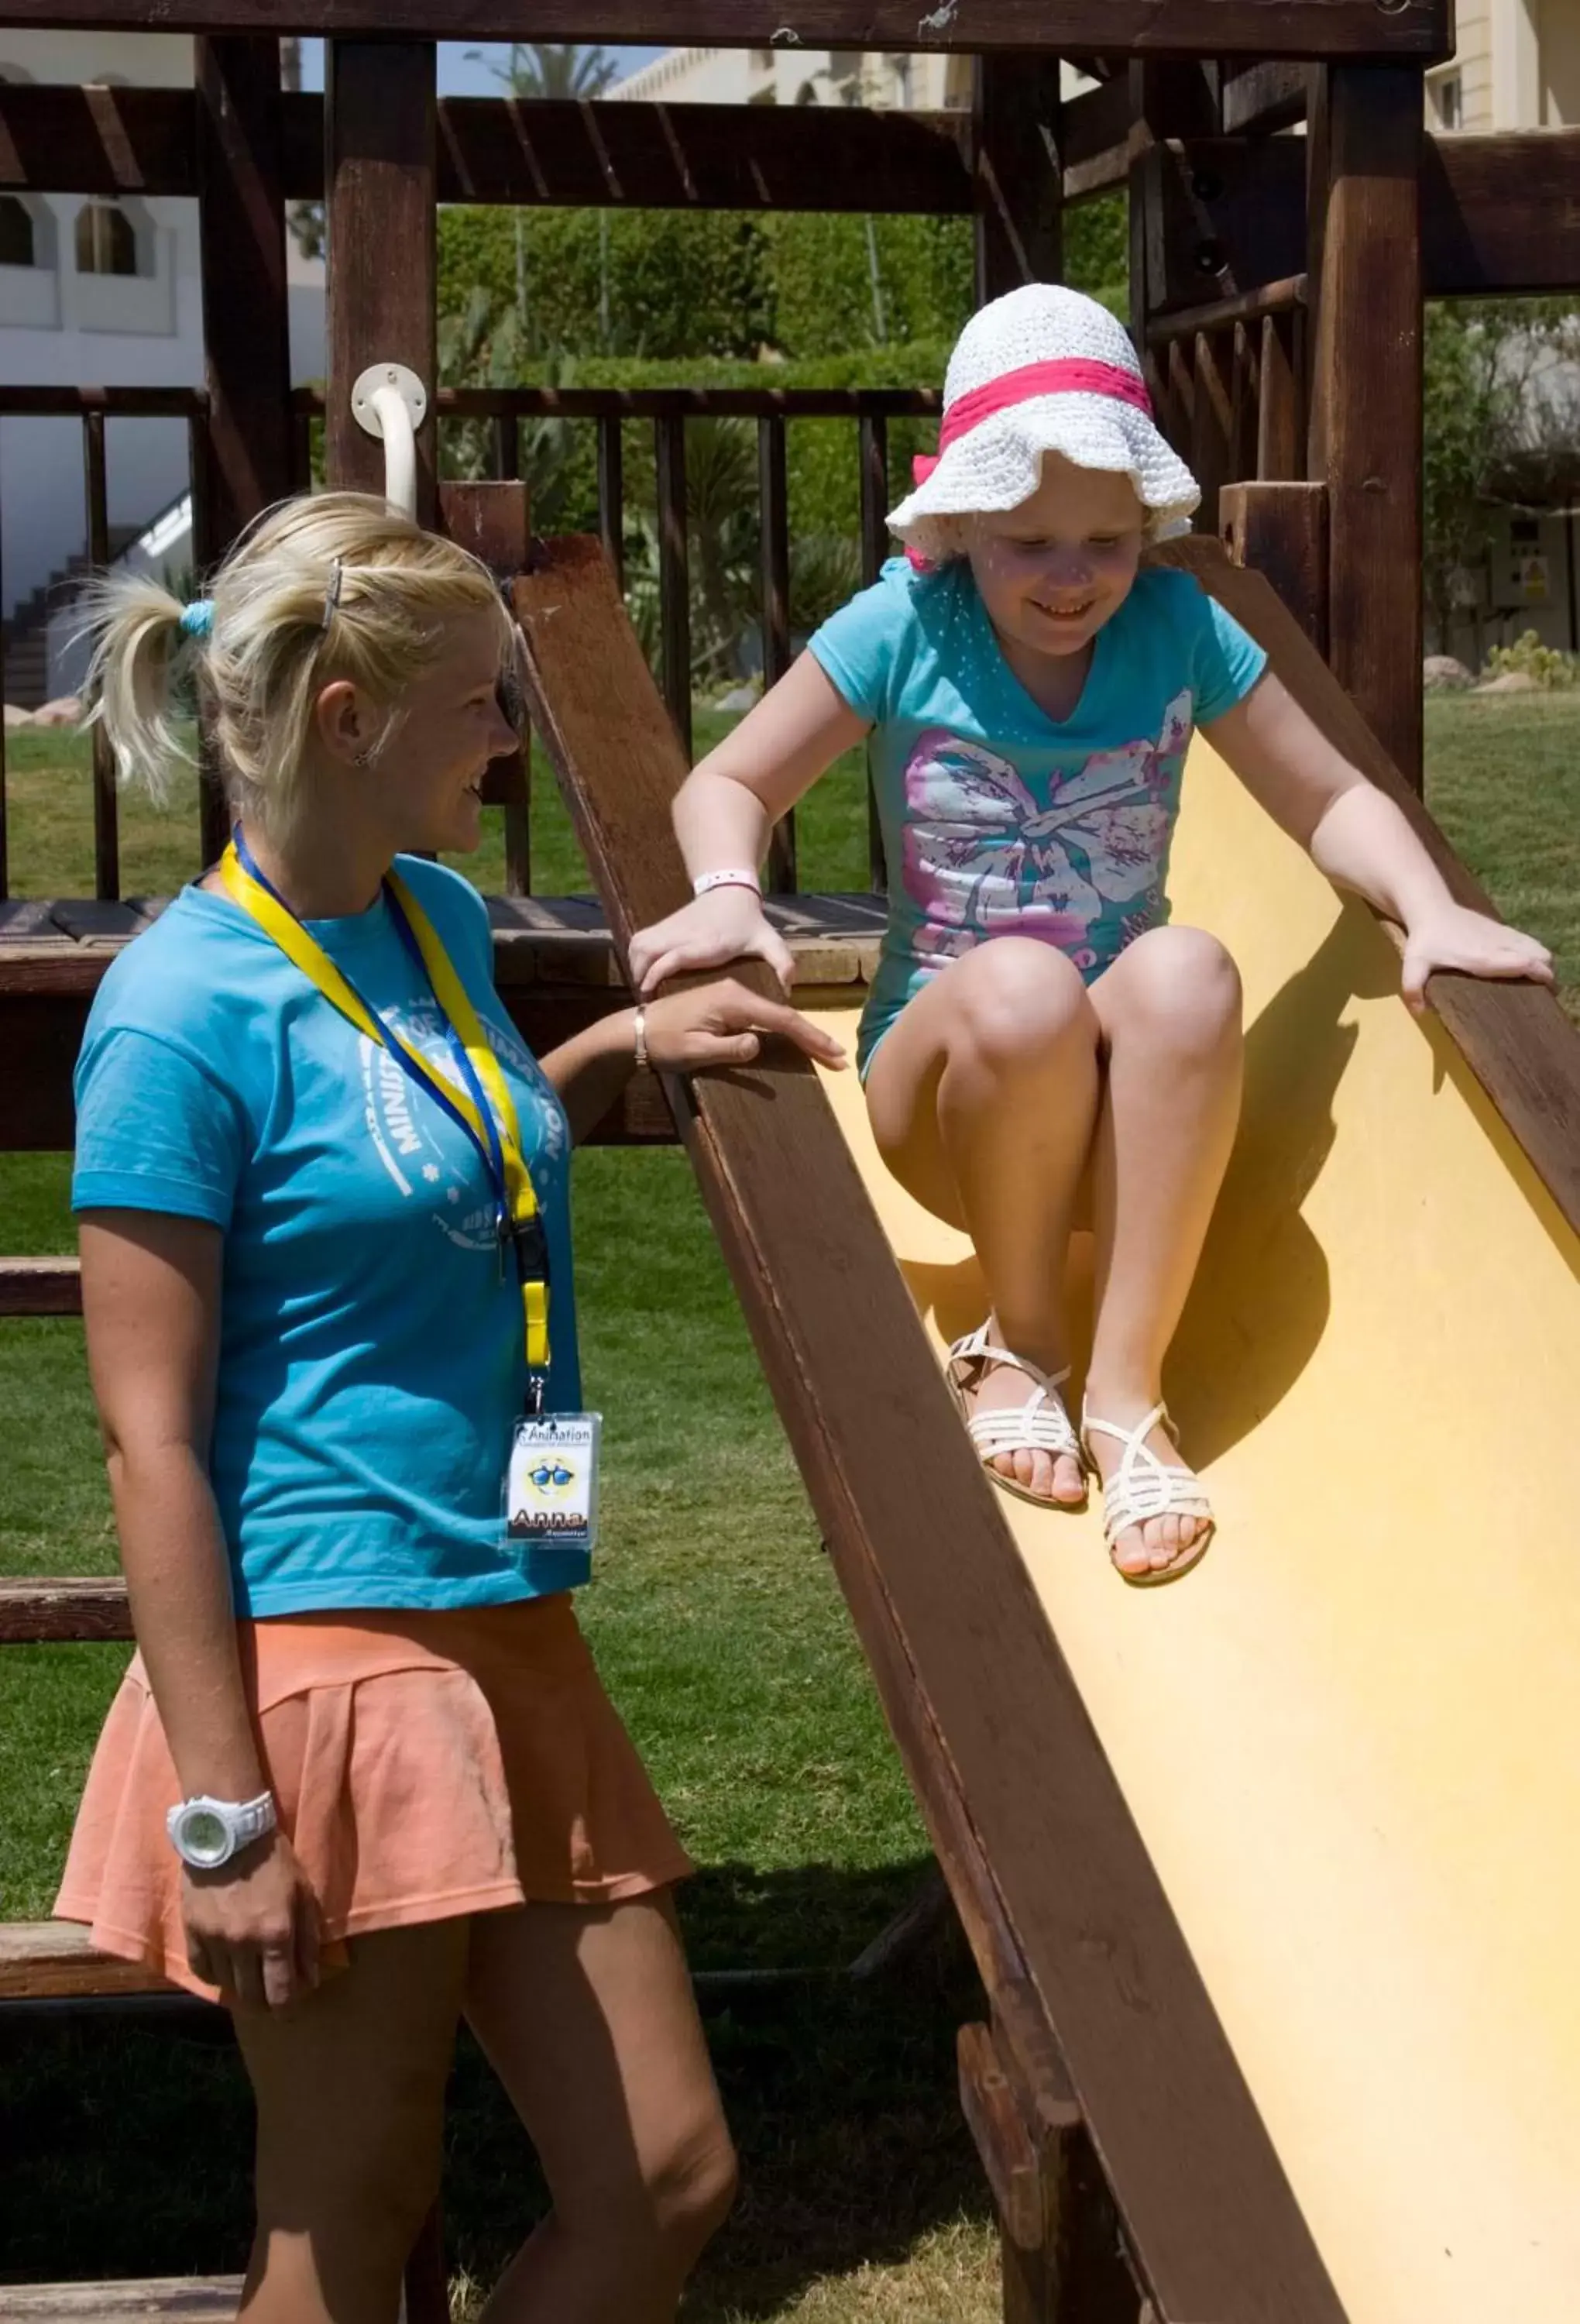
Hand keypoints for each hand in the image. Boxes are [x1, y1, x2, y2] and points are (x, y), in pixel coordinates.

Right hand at [183, 1828, 321, 2010]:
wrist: (229, 1832)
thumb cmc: (273, 1860)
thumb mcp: (303, 1893)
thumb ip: (308, 1939)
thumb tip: (309, 1979)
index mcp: (276, 1933)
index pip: (280, 1992)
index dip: (286, 2009)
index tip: (289, 2010)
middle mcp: (244, 1943)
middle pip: (252, 1996)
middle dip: (265, 2004)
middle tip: (271, 1998)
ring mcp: (214, 1940)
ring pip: (227, 1986)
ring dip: (241, 1989)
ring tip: (250, 1981)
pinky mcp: (191, 1932)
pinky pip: (202, 1970)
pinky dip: (216, 1975)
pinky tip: (226, 1968)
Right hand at [629, 888, 794, 997]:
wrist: (729, 890)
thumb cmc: (748, 922)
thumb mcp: (768, 940)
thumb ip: (781, 961)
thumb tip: (789, 985)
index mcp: (706, 943)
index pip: (675, 955)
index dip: (659, 971)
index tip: (649, 988)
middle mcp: (683, 934)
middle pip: (648, 950)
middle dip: (641, 975)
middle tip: (647, 998)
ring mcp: (670, 928)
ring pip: (639, 945)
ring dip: (636, 967)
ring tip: (643, 988)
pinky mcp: (662, 926)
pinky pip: (638, 941)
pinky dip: (635, 957)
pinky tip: (643, 973)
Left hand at [642, 978, 846, 1073]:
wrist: (633, 1031)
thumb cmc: (662, 1043)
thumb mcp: (695, 1051)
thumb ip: (729, 1049)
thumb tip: (759, 1044)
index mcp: (733, 1001)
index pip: (781, 1019)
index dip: (810, 1037)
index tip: (833, 1053)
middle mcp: (736, 991)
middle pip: (783, 1015)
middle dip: (811, 1036)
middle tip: (838, 1056)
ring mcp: (731, 995)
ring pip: (773, 1015)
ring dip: (798, 1033)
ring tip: (822, 1050)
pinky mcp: (725, 1003)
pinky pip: (761, 1016)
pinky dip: (780, 1030)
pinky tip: (792, 1039)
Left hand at [1400, 905, 1554, 1013]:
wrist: (1431, 907)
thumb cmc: (1425, 939)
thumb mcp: (1414, 964)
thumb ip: (1413, 988)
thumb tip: (1419, 1013)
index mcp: (1484, 958)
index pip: (1522, 962)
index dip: (1538, 973)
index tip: (1547, 986)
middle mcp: (1499, 946)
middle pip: (1538, 955)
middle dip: (1546, 972)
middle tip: (1542, 990)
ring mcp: (1502, 935)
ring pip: (1536, 946)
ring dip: (1543, 961)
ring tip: (1538, 979)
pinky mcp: (1501, 929)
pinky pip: (1527, 941)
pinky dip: (1534, 952)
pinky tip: (1527, 964)